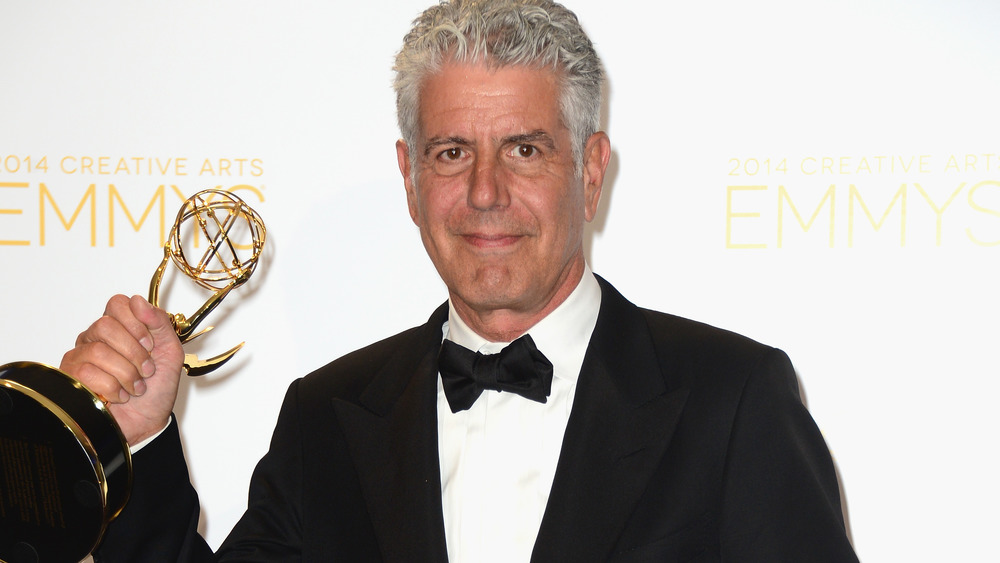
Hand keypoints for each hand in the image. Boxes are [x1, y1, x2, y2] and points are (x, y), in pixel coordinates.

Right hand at [60, 294, 184, 445]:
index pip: (118, 304)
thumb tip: (138, 301)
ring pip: (97, 351)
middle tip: (146, 370)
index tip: (150, 345)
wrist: (147, 423)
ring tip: (135, 387)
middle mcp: (97, 337)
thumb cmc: (158, 388)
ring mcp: (81, 356)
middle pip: (105, 326)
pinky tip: (120, 396)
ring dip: (126, 374)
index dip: (136, 323)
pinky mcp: (70, 377)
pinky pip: (87, 372)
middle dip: (133, 353)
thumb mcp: (170, 352)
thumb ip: (159, 323)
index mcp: (122, 327)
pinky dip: (113, 388)